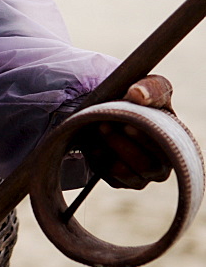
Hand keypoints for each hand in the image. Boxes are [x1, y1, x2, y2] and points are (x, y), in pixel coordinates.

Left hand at [77, 74, 173, 189]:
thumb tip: (137, 95)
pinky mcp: (120, 180)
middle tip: (104, 125)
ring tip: (98, 128)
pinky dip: (100, 161)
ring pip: (127, 173)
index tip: (126, 125)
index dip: (145, 139)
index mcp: (173, 144)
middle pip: (146, 166)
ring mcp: (140, 175)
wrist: (112, 105)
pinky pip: (111, 178)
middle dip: (122, 144)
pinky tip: (93, 145)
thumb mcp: (148, 86)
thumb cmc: (138, 98)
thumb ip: (150, 87)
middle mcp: (160, 166)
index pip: (165, 151)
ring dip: (110, 151)